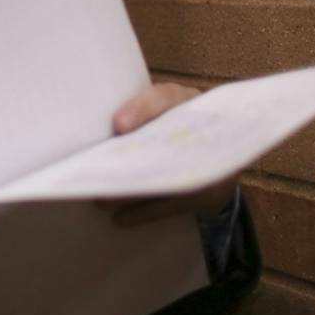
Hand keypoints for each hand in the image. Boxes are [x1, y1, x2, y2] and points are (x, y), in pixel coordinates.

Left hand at [99, 82, 238, 225]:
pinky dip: (145, 212)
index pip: (164, 96)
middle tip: (96, 173)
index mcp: (183, 99)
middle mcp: (203, 127)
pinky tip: (120, 218)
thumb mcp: (154, 110)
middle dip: (130, 161)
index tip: (119, 125)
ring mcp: (215, 162)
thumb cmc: (167, 122)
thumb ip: (133, 115)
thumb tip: (95, 135)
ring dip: (132, 191)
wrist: (219, 145)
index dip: (141, 109)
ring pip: (169, 178)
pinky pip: (176, 204)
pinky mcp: (214, 191)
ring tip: (100, 200)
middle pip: (166, 142)